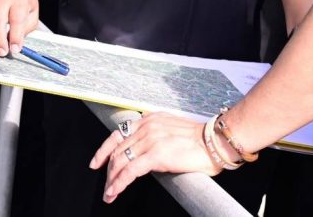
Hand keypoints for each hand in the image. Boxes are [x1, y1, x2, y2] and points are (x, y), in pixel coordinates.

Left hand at [90, 112, 220, 203]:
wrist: (215, 142)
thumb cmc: (200, 140)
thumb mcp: (172, 129)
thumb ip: (156, 135)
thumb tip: (145, 152)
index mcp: (150, 119)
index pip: (119, 133)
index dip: (104, 149)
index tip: (97, 162)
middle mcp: (147, 127)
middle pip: (117, 149)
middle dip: (108, 170)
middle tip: (106, 185)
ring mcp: (150, 140)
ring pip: (120, 161)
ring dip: (111, 180)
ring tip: (109, 193)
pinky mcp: (155, 155)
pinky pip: (129, 171)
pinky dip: (118, 183)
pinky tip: (114, 192)